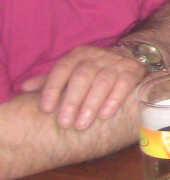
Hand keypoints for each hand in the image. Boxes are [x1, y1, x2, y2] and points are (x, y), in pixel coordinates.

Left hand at [22, 45, 146, 129]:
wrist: (129, 58)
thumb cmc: (93, 71)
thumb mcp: (72, 72)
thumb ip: (50, 81)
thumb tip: (25, 88)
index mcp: (78, 55)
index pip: (63, 68)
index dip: (53, 88)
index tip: (46, 109)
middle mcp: (97, 56)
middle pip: (82, 76)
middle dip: (72, 101)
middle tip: (65, 123)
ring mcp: (116, 62)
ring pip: (103, 81)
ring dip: (91, 104)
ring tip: (82, 125)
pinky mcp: (134, 70)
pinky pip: (124, 83)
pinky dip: (115, 99)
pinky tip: (106, 114)